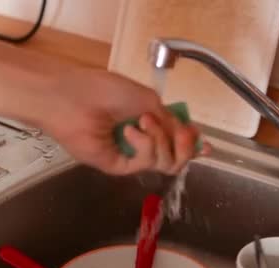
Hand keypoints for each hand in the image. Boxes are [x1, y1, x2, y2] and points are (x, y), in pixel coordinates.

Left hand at [40, 67, 209, 174]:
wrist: (75, 98)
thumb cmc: (105, 91)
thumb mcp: (148, 99)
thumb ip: (171, 119)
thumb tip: (190, 134)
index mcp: (150, 122)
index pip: (178, 140)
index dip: (194, 143)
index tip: (204, 142)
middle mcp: (143, 141)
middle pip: (177, 158)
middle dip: (185, 144)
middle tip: (179, 130)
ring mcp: (131, 155)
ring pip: (165, 163)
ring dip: (161, 139)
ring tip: (142, 121)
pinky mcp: (119, 166)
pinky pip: (145, 164)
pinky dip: (145, 145)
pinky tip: (131, 130)